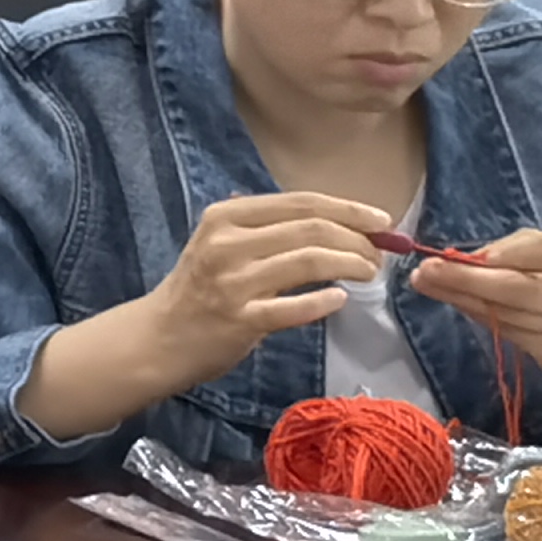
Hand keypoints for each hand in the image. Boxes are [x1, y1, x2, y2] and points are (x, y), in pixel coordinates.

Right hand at [138, 192, 391, 386]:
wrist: (160, 337)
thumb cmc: (197, 287)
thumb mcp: (218, 241)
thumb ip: (262, 224)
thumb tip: (327, 213)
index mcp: (225, 217)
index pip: (299, 203)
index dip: (347, 209)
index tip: (382, 220)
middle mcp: (227, 244)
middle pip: (310, 229)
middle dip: (357, 239)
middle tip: (379, 254)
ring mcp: (233, 283)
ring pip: (309, 262)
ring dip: (350, 265)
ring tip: (369, 273)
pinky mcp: (242, 321)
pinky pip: (295, 308)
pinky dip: (324, 302)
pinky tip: (341, 300)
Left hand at [407, 230, 541, 425]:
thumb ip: (527, 248)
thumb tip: (474, 257)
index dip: (510, 253)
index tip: (467, 254)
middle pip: (525, 290)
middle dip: (470, 280)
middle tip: (427, 271)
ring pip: (511, 316)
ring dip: (464, 299)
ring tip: (429, 283)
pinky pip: (512, 335)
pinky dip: (480, 317)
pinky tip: (457, 303)